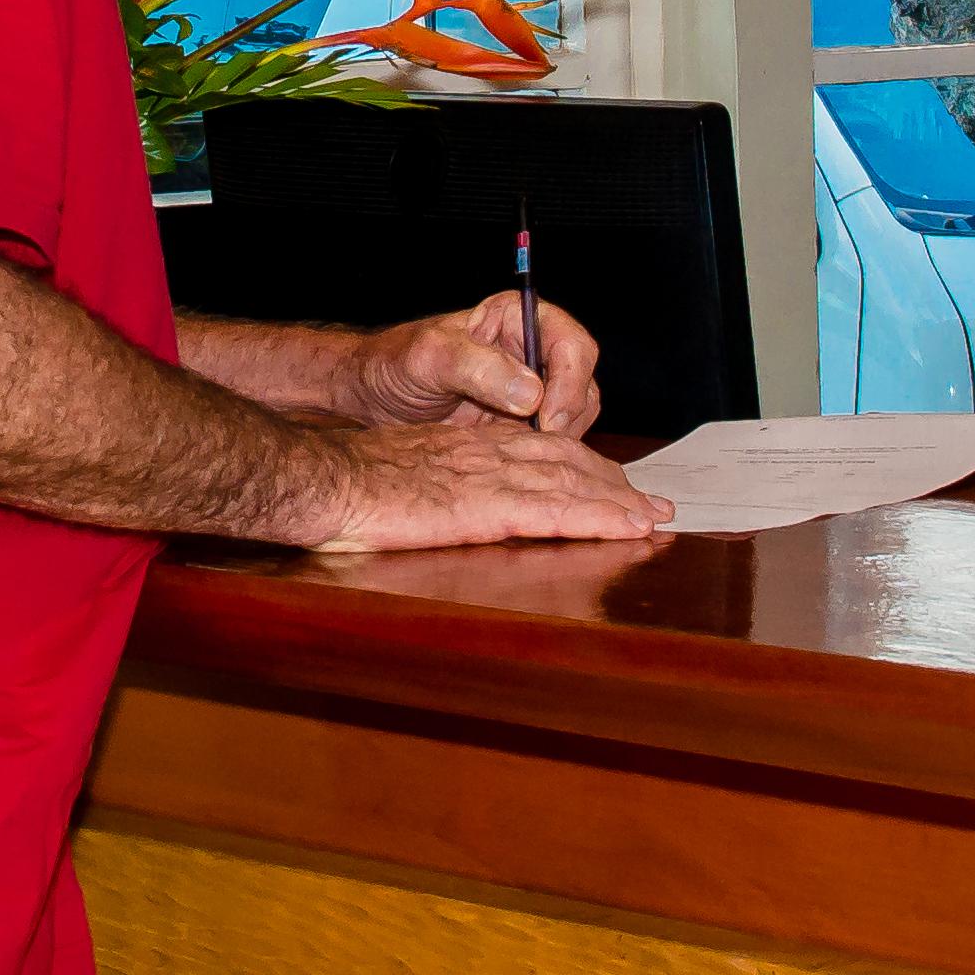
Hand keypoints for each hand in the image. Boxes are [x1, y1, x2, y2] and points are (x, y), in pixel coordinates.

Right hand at [302, 419, 668, 552]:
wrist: (323, 481)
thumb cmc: (346, 485)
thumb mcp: (398, 476)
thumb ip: (429, 486)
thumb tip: (438, 507)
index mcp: (462, 447)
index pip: (534, 448)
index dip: (576, 465)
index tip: (605, 483)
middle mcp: (484, 453)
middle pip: (564, 460)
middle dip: (609, 482)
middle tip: (647, 504)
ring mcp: (489, 476)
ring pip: (572, 480)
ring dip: (618, 500)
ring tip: (650, 518)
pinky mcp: (488, 505)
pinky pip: (558, 509)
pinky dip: (601, 517)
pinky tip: (628, 527)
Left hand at [335, 295, 604, 437]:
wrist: (374, 397)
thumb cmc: (395, 363)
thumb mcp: (428, 357)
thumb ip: (476, 367)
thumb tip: (531, 392)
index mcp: (518, 320)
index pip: (573, 344)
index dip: (571, 381)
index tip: (549, 416)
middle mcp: (533, 352)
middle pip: (583, 384)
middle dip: (568, 416)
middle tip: (538, 444)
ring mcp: (532, 390)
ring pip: (576, 416)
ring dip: (558, 438)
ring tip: (517, 451)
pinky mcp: (523, 424)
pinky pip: (554, 441)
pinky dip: (544, 454)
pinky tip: (514, 463)